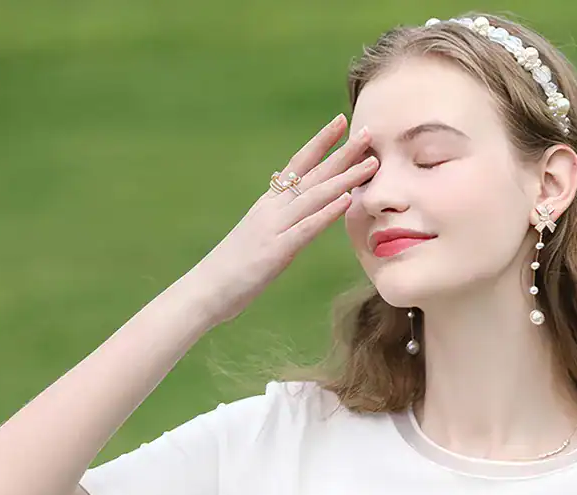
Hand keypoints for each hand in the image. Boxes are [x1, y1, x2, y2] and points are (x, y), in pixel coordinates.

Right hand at [187, 113, 376, 326]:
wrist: (205, 290)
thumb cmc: (231, 268)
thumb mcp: (256, 234)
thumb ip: (273, 213)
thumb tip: (282, 187)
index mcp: (268, 205)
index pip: (297, 165)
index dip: (320, 143)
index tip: (341, 122)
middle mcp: (271, 209)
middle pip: (311, 174)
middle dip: (342, 152)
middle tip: (368, 131)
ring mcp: (273, 229)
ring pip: (314, 196)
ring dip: (344, 178)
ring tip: (371, 163)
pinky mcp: (275, 252)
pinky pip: (305, 229)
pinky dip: (326, 213)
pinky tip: (346, 201)